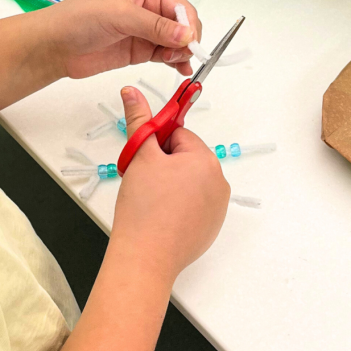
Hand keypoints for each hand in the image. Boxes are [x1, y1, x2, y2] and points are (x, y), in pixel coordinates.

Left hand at [41, 0, 202, 79]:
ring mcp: (144, 32)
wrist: (54, 45)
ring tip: (175, 63)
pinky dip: (175, 62)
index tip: (190, 42)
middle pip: (182, 25)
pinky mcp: (138, 51)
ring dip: (182, 52)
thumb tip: (186, 34)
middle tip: (180, 54)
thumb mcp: (119, 15)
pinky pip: (165, 55)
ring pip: (176, 42)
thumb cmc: (79, 19)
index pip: (180, 6)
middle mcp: (148, 10)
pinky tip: (180, 69)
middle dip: (187, 39)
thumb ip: (154, 26)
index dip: (189, 24)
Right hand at [109, 86, 229, 282]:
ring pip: (187, 183)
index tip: (141, 158)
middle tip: (142, 181)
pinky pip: (192, 206)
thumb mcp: (139, 156)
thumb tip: (131, 92)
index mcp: (206, 160)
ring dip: (169, 185)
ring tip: (148, 201)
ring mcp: (218, 208)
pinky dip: (176, 207)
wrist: (146, 259)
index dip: (155, 145)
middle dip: (162, 165)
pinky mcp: (211, 229)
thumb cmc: (144, 207)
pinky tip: (159, 217)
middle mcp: (219, 182)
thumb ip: (138, 120)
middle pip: (185, 159)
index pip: (178, 136)